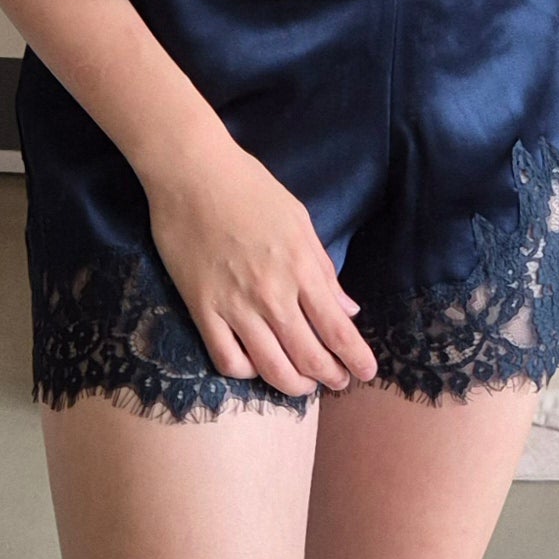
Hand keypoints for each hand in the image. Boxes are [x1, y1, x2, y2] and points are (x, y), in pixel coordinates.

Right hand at [143, 134, 379, 399]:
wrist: (192, 173)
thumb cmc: (250, 189)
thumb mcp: (299, 221)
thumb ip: (323, 269)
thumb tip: (348, 309)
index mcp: (301, 269)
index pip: (337, 330)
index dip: (356, 359)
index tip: (366, 374)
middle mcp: (272, 294)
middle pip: (309, 357)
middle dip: (330, 377)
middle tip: (337, 382)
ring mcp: (235, 305)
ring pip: (271, 368)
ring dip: (293, 385)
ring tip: (302, 385)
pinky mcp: (201, 309)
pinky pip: (227, 359)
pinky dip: (245, 372)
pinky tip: (255, 367)